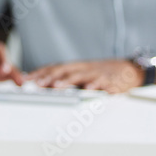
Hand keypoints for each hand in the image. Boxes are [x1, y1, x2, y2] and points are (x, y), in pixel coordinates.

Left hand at [25, 59, 141, 92]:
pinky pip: (103, 83)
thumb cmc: (101, 74)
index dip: (39, 73)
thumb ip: (64, 78)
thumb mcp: (81, 74)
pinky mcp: (110, 81)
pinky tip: (89, 88)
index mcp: (75, 67)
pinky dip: (96, 85)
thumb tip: (42, 85)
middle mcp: (83, 68)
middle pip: (64, 71)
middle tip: (38, 84)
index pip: (53, 68)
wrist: (129, 70)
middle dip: (49, 77)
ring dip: (68, 81)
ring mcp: (96, 74)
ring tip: (57, 86)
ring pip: (80, 76)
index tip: (26, 79)